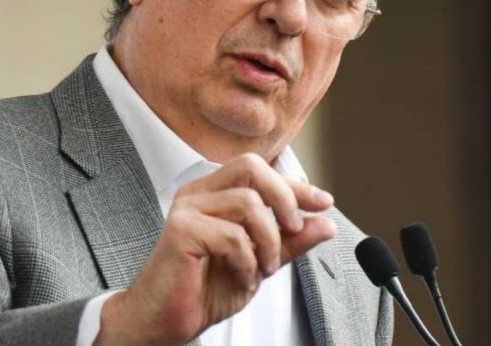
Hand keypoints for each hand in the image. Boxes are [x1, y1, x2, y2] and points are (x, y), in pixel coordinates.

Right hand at [95, 153, 335, 345]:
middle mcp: (198, 192)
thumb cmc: (204, 290)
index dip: (296, 186)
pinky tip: (241, 277)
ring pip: (248, 204)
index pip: (260, 173)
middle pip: (252, 168)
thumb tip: (326, 223)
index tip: (325, 202)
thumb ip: (290, 241)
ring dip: (268, 241)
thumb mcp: (260, 262)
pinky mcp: (181, 230)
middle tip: (294, 229)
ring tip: (263, 268)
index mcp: (214, 192)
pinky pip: (233, 236)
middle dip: (284, 197)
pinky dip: (247, 261)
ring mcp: (187, 208)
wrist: (164, 322)